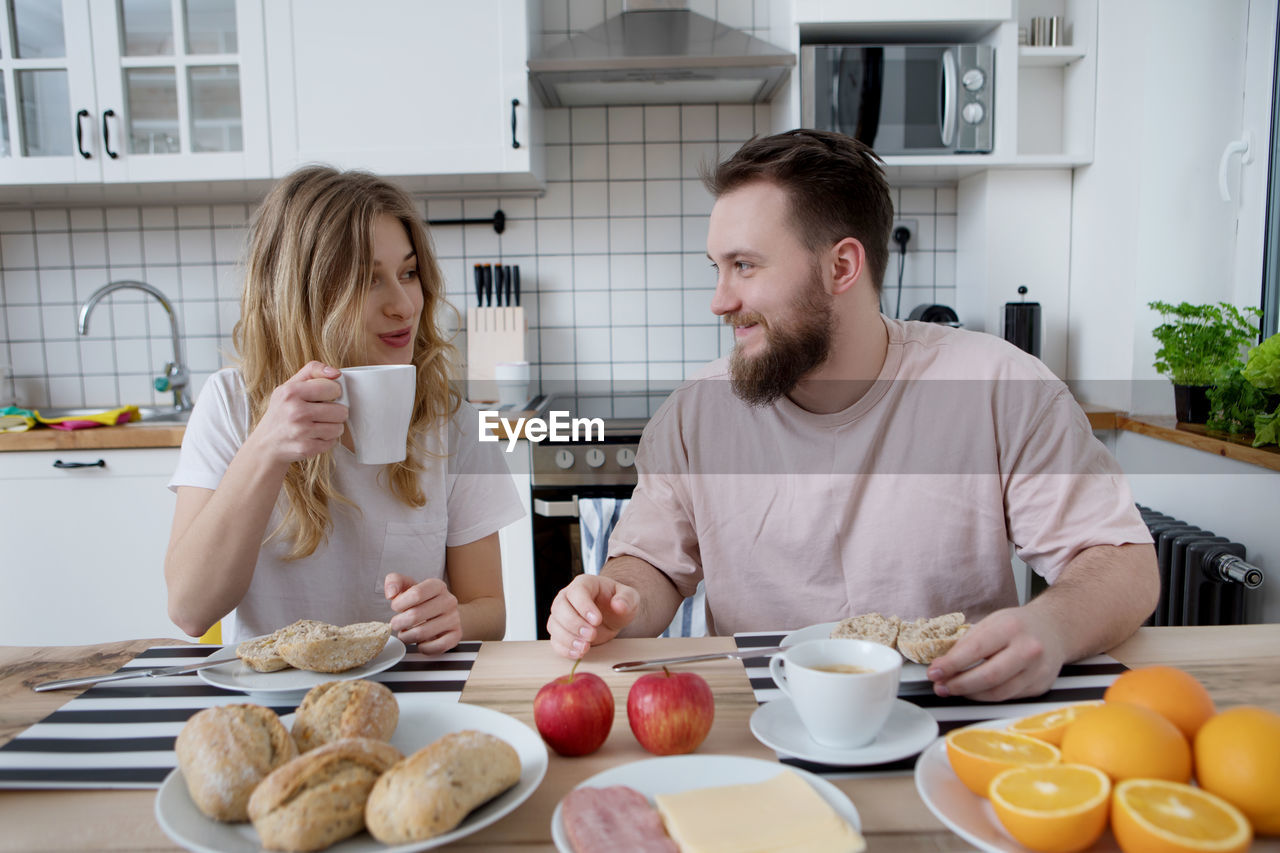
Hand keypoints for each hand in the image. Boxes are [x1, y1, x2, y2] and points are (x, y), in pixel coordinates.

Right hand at [246, 361, 346, 464]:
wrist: (265, 444)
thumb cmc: (281, 412)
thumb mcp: (289, 386)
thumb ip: (312, 371)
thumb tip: (336, 373)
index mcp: (291, 391)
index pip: (333, 387)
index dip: (333, 392)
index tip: (325, 396)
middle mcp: (295, 411)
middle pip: (341, 410)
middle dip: (335, 412)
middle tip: (322, 413)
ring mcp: (301, 431)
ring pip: (339, 427)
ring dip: (332, 427)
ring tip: (318, 425)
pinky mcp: (306, 447)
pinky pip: (333, 442)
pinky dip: (326, 440)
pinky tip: (313, 436)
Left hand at [385, 573, 460, 654]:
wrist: (442, 613)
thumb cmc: (421, 601)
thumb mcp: (407, 586)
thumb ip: (394, 581)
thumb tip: (391, 593)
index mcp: (437, 586)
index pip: (416, 594)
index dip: (399, 603)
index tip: (395, 607)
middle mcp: (449, 601)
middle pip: (415, 615)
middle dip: (398, 623)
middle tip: (396, 624)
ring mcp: (454, 619)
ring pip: (422, 633)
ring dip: (406, 637)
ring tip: (405, 634)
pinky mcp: (456, 635)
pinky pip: (436, 646)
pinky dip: (422, 648)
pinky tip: (419, 642)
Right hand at [547, 574, 639, 658]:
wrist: (612, 615)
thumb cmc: (619, 602)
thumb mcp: (630, 598)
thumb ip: (627, 599)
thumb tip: (618, 605)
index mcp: (584, 584)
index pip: (576, 592)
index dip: (584, 606)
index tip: (597, 620)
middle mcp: (567, 597)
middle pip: (560, 608)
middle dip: (574, 624)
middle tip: (592, 635)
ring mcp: (561, 615)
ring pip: (554, 625)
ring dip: (568, 638)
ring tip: (585, 647)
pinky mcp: (561, 631)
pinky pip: (554, 640)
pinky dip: (564, 649)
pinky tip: (578, 653)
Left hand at [925, 607, 1067, 700]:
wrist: (1053, 629)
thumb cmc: (1018, 625)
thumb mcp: (991, 623)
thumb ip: (967, 644)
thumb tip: (942, 666)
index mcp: (1011, 628)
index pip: (975, 650)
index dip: (951, 664)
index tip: (934, 671)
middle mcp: (1028, 649)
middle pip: (988, 676)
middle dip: (959, 684)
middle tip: (941, 686)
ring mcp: (1037, 670)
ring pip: (998, 693)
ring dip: (970, 694)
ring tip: (953, 689)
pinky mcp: (1040, 686)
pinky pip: (1008, 697)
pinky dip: (987, 696)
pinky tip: (975, 690)